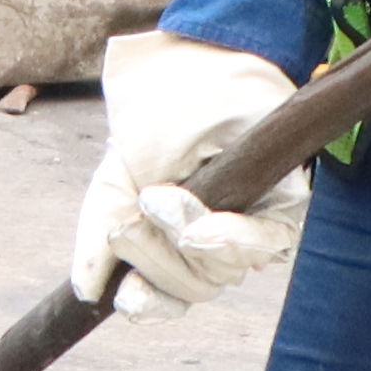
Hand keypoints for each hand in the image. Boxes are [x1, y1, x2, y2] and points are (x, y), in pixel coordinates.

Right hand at [68, 32, 307, 317]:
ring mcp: (252, 223)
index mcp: (172, 246)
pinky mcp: (285, 202)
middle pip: (192, 287)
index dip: (149, 304)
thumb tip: (85, 293)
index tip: (127, 298)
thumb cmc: (153, 124)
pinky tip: (191, 211)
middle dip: (157, 260)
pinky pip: (263, 240)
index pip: (165, 299)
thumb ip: (97, 237)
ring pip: (223, 269)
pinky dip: (225, 232)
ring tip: (158, 199)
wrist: (192, 65)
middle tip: (133, 220)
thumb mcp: (112, 182)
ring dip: (184, 241)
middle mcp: (215, 243)